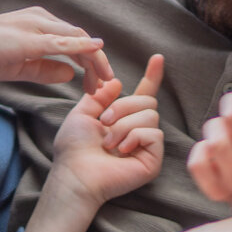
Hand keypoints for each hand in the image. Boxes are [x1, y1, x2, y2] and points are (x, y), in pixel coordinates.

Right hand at [0, 8, 115, 87]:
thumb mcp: (21, 66)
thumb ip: (45, 70)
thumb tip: (70, 74)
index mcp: (39, 23)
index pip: (73, 40)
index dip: (89, 61)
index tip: (96, 82)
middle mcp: (42, 19)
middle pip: (81, 38)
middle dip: (97, 63)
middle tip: (105, 85)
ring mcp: (38, 25)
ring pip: (78, 39)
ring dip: (94, 60)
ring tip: (103, 80)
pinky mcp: (32, 37)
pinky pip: (63, 42)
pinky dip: (82, 47)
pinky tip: (96, 53)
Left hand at [51, 54, 165, 205]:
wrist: (75, 173)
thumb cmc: (74, 148)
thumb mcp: (83, 113)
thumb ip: (100, 96)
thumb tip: (118, 82)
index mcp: (123, 119)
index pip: (143, 94)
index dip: (152, 77)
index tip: (157, 58)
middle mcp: (138, 130)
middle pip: (148, 101)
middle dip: (123, 106)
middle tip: (103, 122)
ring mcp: (146, 146)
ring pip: (151, 115)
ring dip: (124, 124)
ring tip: (109, 143)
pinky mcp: (153, 160)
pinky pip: (154, 133)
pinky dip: (134, 136)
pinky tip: (121, 150)